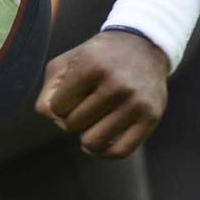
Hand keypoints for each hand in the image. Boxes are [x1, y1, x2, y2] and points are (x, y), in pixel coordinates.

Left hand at [36, 29, 170, 158]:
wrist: (143, 46)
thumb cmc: (96, 59)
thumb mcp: (65, 64)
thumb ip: (48, 93)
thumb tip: (54, 120)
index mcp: (90, 65)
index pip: (57, 108)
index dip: (60, 104)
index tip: (72, 93)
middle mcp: (115, 84)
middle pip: (74, 125)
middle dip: (74, 118)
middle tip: (86, 104)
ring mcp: (135, 102)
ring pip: (93, 142)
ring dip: (87, 136)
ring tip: (94, 120)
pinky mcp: (151, 117)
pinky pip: (120, 152)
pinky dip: (105, 152)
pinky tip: (102, 140)